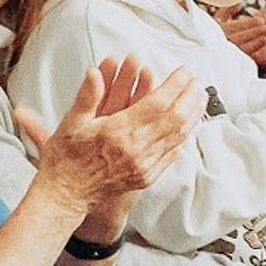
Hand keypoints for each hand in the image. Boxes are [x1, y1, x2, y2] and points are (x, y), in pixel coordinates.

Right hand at [15, 56, 202, 220]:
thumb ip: (87, 96)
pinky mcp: (147, 176)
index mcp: (118, 132)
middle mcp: (136, 149)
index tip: (184, 71)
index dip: (175, 84)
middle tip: (197, 80)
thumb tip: (94, 73)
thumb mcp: (71, 123)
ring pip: (179, 136)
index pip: (158, 103)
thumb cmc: (65, 159)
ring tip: (200, 98)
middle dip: (190, 95)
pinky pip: (173, 153)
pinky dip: (184, 136)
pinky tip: (188, 126)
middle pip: (176, 118)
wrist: (66, 194)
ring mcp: (144, 164)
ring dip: (193, 114)